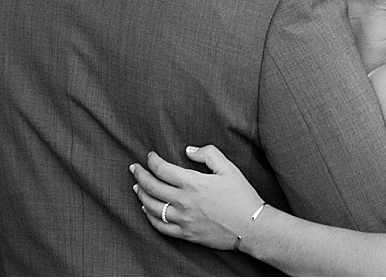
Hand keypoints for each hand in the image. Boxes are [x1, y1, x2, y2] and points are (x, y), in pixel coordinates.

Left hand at [130, 145, 264, 249]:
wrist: (251, 226)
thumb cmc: (242, 196)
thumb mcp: (229, 168)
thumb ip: (208, 154)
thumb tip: (189, 150)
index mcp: (193, 183)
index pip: (163, 169)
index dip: (152, 161)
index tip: (150, 156)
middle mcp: (184, 201)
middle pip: (152, 187)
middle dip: (139, 175)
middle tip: (134, 168)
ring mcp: (183, 219)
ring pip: (152, 207)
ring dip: (141, 195)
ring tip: (136, 187)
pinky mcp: (185, 234)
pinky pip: (160, 226)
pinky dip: (149, 217)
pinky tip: (147, 210)